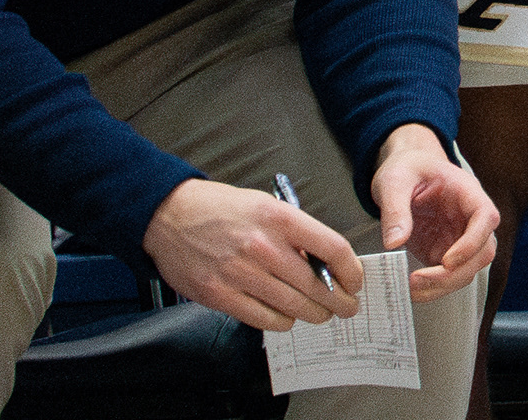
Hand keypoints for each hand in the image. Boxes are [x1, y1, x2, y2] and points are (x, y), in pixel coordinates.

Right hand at [142, 179, 360, 330]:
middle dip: (338, 301)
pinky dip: (281, 322)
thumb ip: (296, 233)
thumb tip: (324, 262)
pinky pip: (261, 317)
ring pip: (291, 305)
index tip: (356, 281)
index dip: (352, 271)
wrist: (171, 215)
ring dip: (313, 314)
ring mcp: (240, 273)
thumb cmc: (222, 208)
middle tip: (347, 307)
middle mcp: (263, 246)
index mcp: (281, 218)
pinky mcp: (218, 294)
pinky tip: (287, 318)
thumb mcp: (268, 205)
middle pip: (316, 284)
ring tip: (321, 315)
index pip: (333, 249)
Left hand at [368, 123, 498, 298]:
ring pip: (470, 268)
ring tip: (412, 289)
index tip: (446, 260)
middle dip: (455, 273)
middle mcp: (470, 217)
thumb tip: (394, 243)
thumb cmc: (407, 168)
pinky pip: (450, 275)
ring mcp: (460, 236)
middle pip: (483, 250)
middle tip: (419, 281)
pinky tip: (412, 289)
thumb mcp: (394, 181)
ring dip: (446, 285)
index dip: (472, 242)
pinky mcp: (445, 250)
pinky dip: (435, 287)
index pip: (486, 218)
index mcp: (467, 193)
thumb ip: (394, 210)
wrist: (407, 171)